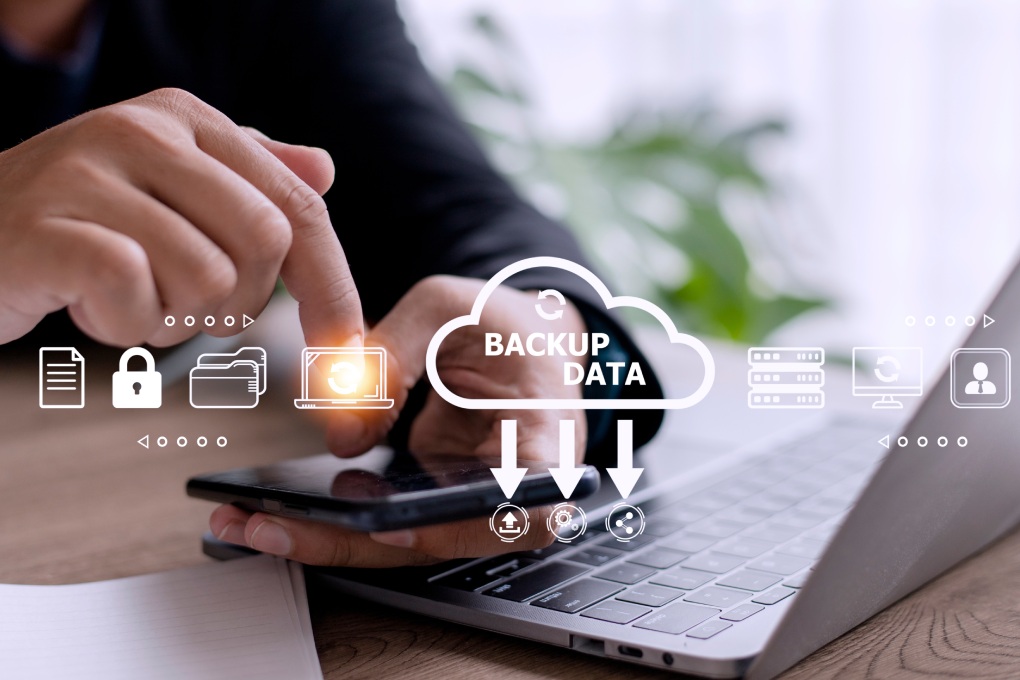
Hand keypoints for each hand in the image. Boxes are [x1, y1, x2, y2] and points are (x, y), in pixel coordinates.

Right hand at [0, 88, 361, 347]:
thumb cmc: (81, 223)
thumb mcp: (169, 189)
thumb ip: (247, 178)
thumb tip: (323, 171)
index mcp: (187, 119)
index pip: (300, 207)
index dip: (332, 285)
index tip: (344, 347)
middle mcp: (143, 131)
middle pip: (265, 244)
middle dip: (239, 303)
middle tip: (182, 305)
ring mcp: (89, 173)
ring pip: (206, 280)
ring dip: (171, 318)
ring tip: (123, 296)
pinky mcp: (48, 227)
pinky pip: (135, 295)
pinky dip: (122, 326)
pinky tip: (86, 305)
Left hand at [210, 276, 588, 565]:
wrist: (523, 341)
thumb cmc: (504, 323)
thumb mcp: (452, 307)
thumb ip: (396, 355)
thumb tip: (342, 433)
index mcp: (547, 444)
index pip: (518, 508)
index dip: (456, 525)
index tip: (395, 522)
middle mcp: (511, 491)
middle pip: (439, 541)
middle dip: (350, 543)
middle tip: (269, 529)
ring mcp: (469, 500)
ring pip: (402, 541)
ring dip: (325, 539)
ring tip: (243, 523)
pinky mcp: (435, 497)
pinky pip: (384, 520)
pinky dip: (328, 520)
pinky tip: (267, 509)